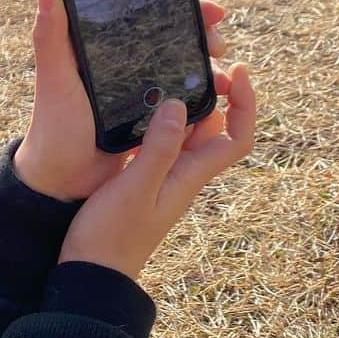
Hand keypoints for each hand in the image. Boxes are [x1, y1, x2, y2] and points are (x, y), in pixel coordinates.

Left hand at [11, 0, 230, 201]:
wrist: (62, 179)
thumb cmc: (53, 125)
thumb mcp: (54, 78)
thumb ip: (50, 37)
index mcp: (102, 48)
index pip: (148, 14)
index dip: (181, 5)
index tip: (212, 11)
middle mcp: (123, 64)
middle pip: (173, 38)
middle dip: (203, 36)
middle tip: (219, 44)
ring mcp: (139, 90)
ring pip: (182, 68)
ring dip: (208, 67)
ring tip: (223, 76)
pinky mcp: (150, 117)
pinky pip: (182, 100)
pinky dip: (202, 97)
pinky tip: (217, 101)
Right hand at [58, 64, 255, 280]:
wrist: (92, 274)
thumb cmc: (112, 235)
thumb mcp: (135, 187)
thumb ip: (158, 147)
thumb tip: (178, 104)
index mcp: (190, 176)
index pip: (238, 137)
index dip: (246, 103)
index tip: (236, 70)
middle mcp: (183, 175)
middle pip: (216, 129)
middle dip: (216, 95)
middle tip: (199, 63)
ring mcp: (163, 178)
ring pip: (187, 133)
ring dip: (186, 104)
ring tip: (170, 73)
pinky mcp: (142, 179)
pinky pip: (162, 142)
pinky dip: (159, 119)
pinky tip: (138, 105)